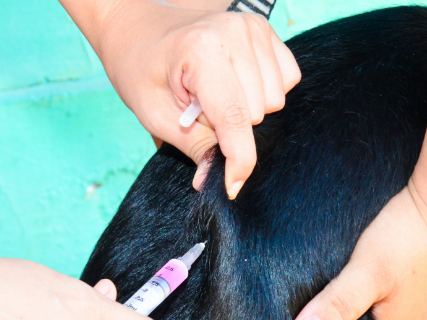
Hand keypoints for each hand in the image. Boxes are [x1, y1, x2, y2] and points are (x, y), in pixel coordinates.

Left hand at [95, 2, 299, 197]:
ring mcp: (253, 27)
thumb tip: (218, 182)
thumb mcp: (156, 115)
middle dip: (230, 126)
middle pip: (258, 113)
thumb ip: (195, 147)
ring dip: (247, 109)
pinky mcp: (265, 29)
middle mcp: (234, 31)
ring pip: (275, 100)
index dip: (238, 160)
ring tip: (214, 94)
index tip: (232, 187)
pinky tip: (235, 84)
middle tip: (199, 110)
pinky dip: (264, 91)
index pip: (235, 116)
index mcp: (201, 49)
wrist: (139, 29)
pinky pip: (287, 80)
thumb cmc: (141, 69)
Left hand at [291, 183, 426, 319]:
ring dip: (378, 301)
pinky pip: (416, 297)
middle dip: (355, 317)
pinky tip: (392, 266)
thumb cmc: (412, 237)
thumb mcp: (365, 271)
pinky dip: (400, 287)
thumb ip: (336, 306)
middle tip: (334, 289)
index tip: (317, 312)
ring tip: (361, 276)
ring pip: (396, 313)